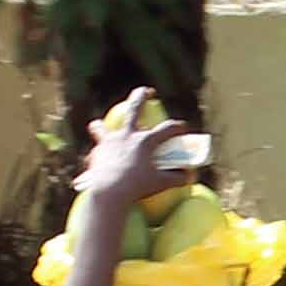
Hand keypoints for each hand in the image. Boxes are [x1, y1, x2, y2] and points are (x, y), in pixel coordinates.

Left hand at [73, 100, 192, 215]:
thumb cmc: (136, 188)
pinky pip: (96, 151)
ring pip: (102, 126)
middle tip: (147, 91)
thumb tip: (189, 177)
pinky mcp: (96, 153)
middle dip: (141, 96)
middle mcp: (127, 135)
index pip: (167, 128)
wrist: (108, 193)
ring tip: (100, 126)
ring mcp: (109, 142)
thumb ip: (175, 179)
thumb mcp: (159, 184)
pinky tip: (97, 162)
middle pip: (134, 108)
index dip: (177, 127)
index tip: (182, 128)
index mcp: (145, 140)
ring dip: (102, 126)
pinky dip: (98, 155)